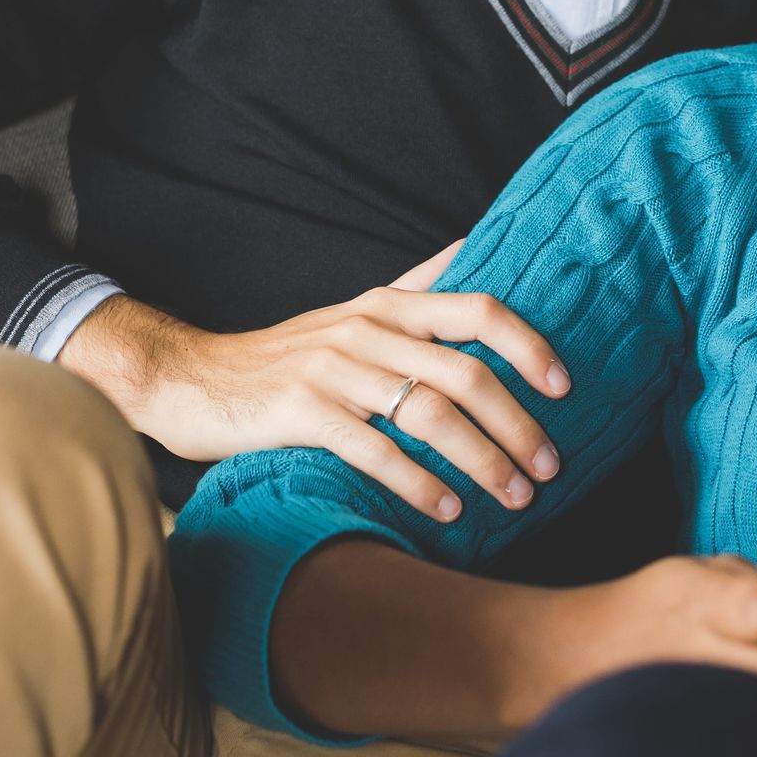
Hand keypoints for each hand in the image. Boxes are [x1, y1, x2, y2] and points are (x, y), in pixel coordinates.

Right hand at [60, 244, 569, 523]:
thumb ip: (416, 285)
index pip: (478, 310)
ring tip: (512, 498)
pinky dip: (417, 484)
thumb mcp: (354, 311)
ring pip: (428, 413)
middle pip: (465, 373)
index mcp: (388, 306)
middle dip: (518, 424)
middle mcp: (367, 331)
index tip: (566, 388)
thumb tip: (474, 244)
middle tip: (550, 468)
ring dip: (481, 461)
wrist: (190, 377)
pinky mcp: (301, 413)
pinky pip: (374, 450)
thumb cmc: (285, 355)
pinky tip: (446, 512)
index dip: (529, 345)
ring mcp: (333, 371)